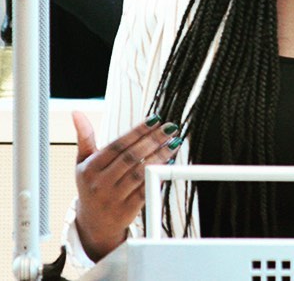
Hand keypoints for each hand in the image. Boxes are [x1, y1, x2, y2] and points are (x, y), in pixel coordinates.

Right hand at [72, 111, 182, 261]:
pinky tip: (169, 163)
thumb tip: (77, 113)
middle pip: (131, 158)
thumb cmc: (91, 185)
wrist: (93, 223)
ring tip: (174, 142)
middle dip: (153, 140)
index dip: (137, 131)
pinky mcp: (127, 210)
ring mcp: (114, 198)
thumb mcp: (83, 162)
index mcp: (90, 169)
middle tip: (170, 127)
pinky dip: (158, 176)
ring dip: (160, 156)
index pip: (117, 146)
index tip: (155, 119)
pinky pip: (146, 190)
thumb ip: (85, 137)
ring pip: (140, 173)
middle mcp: (100, 184)